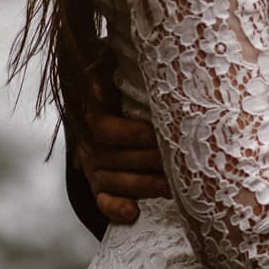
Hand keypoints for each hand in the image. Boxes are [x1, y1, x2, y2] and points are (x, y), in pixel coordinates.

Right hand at [76, 62, 169, 224]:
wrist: (113, 98)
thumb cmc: (130, 79)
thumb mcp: (121, 65)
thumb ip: (115, 62)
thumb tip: (116, 54)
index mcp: (92, 109)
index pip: (103, 127)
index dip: (130, 133)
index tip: (158, 133)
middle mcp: (88, 139)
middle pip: (111, 157)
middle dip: (148, 161)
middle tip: (180, 162)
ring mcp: (92, 164)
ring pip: (111, 180)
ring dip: (143, 185)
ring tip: (173, 187)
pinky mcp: (99, 185)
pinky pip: (102, 201)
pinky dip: (115, 208)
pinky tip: (133, 213)